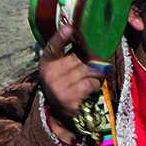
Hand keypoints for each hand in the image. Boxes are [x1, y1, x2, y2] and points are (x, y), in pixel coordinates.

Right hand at [39, 24, 104, 143]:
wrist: (65, 116)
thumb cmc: (70, 86)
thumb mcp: (66, 70)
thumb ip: (73, 56)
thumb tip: (92, 41)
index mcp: (47, 62)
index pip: (53, 47)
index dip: (61, 37)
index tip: (69, 28)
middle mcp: (49, 74)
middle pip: (79, 59)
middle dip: (93, 62)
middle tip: (98, 68)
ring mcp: (57, 86)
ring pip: (88, 70)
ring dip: (96, 75)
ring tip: (93, 80)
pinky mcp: (67, 97)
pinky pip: (90, 83)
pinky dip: (95, 86)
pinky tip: (90, 90)